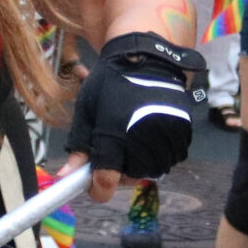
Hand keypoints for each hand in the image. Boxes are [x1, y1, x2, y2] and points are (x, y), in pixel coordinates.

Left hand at [66, 31, 206, 199]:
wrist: (146, 57)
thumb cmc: (110, 83)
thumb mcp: (87, 110)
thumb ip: (79, 146)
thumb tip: (65, 177)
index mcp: (114, 133)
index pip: (107, 180)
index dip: (98, 190)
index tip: (93, 187)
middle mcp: (142, 138)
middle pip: (130, 178)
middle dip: (118, 174)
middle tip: (112, 156)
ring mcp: (165, 136)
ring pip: (151, 170)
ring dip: (139, 165)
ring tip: (131, 143)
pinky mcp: (182, 132)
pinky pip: (169, 159)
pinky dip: (158, 155)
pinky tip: (148, 137)